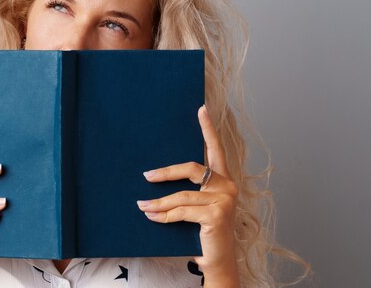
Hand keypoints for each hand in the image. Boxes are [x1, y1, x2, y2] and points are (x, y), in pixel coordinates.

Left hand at [136, 105, 239, 285]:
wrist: (217, 262)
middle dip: (166, 172)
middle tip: (146, 175)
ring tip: (142, 206)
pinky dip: (164, 215)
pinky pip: (182, 211)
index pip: (215, 150)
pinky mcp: (217, 215)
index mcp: (223, 180)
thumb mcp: (197, 207)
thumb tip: (156, 175)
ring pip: (182, 195)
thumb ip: (188, 190)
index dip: (208, 129)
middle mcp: (228, 186)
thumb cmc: (204, 232)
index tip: (201, 109)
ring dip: (158, 202)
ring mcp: (224, 200)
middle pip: (192, 169)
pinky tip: (153, 217)